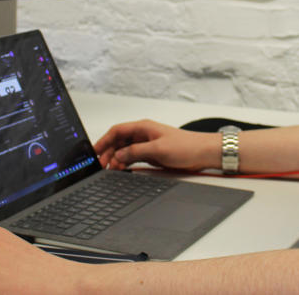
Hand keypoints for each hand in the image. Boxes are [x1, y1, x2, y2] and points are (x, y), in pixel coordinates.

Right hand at [94, 119, 216, 171]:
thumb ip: (136, 152)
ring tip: (111, 170)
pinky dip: (126, 163)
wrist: (204, 153)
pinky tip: (122, 170)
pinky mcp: (152, 154)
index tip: (94, 152)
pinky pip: (133, 158)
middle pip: (118, 141)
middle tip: (101, 165)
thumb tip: (118, 155)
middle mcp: (143, 134)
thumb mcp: (158, 150)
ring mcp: (147, 144)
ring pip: (124, 150)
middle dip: (108, 152)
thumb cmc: (187, 146)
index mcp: (143, 127)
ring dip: (116, 159)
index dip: (103, 141)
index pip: (116, 131)